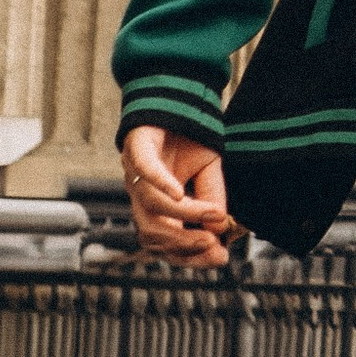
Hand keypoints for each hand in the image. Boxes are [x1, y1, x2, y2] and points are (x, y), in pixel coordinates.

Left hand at [120, 122, 239, 267]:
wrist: (175, 98)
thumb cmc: (188, 138)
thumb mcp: (209, 172)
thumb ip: (212, 199)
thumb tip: (221, 231)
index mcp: (155, 206)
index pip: (164, 244)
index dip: (189, 256)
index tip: (219, 259)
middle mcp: (140, 194)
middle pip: (152, 234)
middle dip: (184, 245)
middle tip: (214, 246)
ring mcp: (135, 172)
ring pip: (152, 208)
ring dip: (183, 218)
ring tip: (214, 217)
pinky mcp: (136, 148)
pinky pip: (145, 171)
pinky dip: (162, 185)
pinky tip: (181, 194)